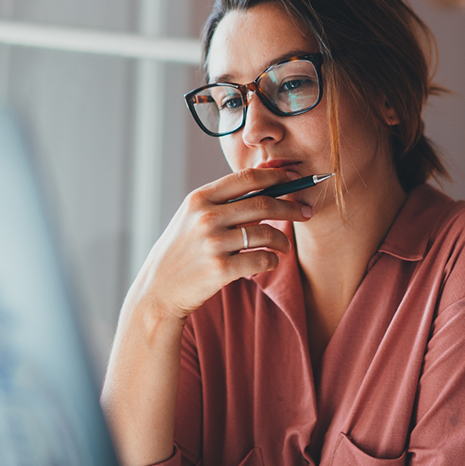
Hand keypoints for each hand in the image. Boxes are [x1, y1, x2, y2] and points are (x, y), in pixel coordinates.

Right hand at [131, 167, 312, 320]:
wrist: (158, 290)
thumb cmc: (181, 252)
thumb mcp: (192, 218)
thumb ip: (221, 201)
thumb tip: (264, 183)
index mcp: (199, 199)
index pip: (246, 178)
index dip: (276, 175)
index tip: (295, 178)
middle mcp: (206, 217)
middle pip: (263, 204)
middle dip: (291, 207)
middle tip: (306, 212)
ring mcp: (213, 243)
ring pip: (266, 233)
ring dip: (283, 240)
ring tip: (285, 245)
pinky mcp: (220, 269)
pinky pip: (262, 260)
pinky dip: (272, 261)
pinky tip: (270, 261)